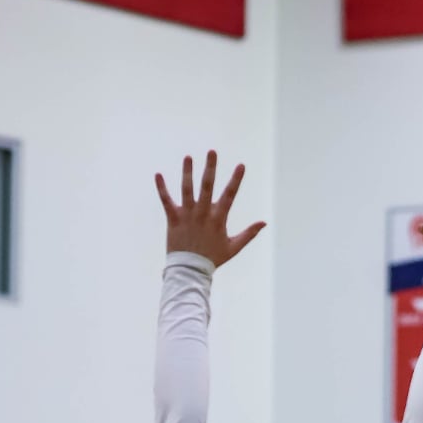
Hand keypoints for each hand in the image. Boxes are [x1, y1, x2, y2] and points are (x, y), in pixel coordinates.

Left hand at [155, 152, 265, 268]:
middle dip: (210, 168)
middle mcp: (203, 213)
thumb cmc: (213, 258)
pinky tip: (158, 174)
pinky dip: (162, 188)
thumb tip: (264, 223)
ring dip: (187, 172)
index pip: (229, 195)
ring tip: (188, 157)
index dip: (236, 180)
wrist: (190, 271)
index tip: (241, 165)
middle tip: (212, 151)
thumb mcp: (234, 247)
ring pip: (187, 189)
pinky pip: (166, 200)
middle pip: (207, 186)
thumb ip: (249, 234)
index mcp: (218, 219)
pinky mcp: (173, 219)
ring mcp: (187, 215)